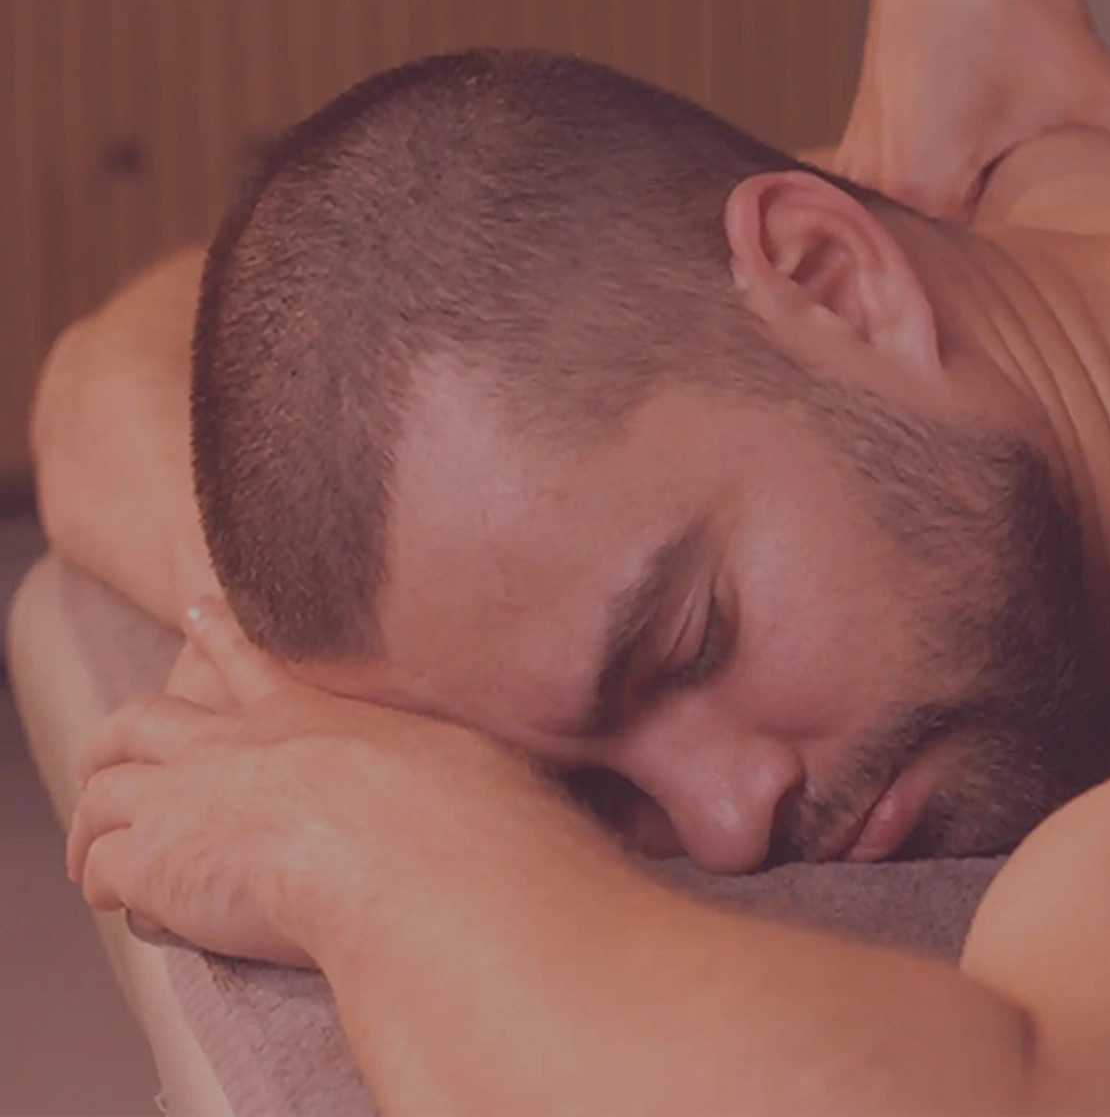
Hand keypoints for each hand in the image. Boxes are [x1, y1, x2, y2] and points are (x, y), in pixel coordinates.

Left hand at [67, 597, 545, 967]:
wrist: (422, 858)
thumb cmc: (477, 818)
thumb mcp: (494, 756)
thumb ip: (508, 748)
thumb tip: (606, 760)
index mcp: (321, 706)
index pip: (256, 653)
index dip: (220, 632)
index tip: (197, 607)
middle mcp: (249, 735)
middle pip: (155, 712)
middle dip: (127, 730)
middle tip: (118, 741)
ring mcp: (196, 788)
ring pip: (108, 783)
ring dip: (100, 814)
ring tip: (103, 840)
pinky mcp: (159, 856)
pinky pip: (105, 868)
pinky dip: (109, 884)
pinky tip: (133, 905)